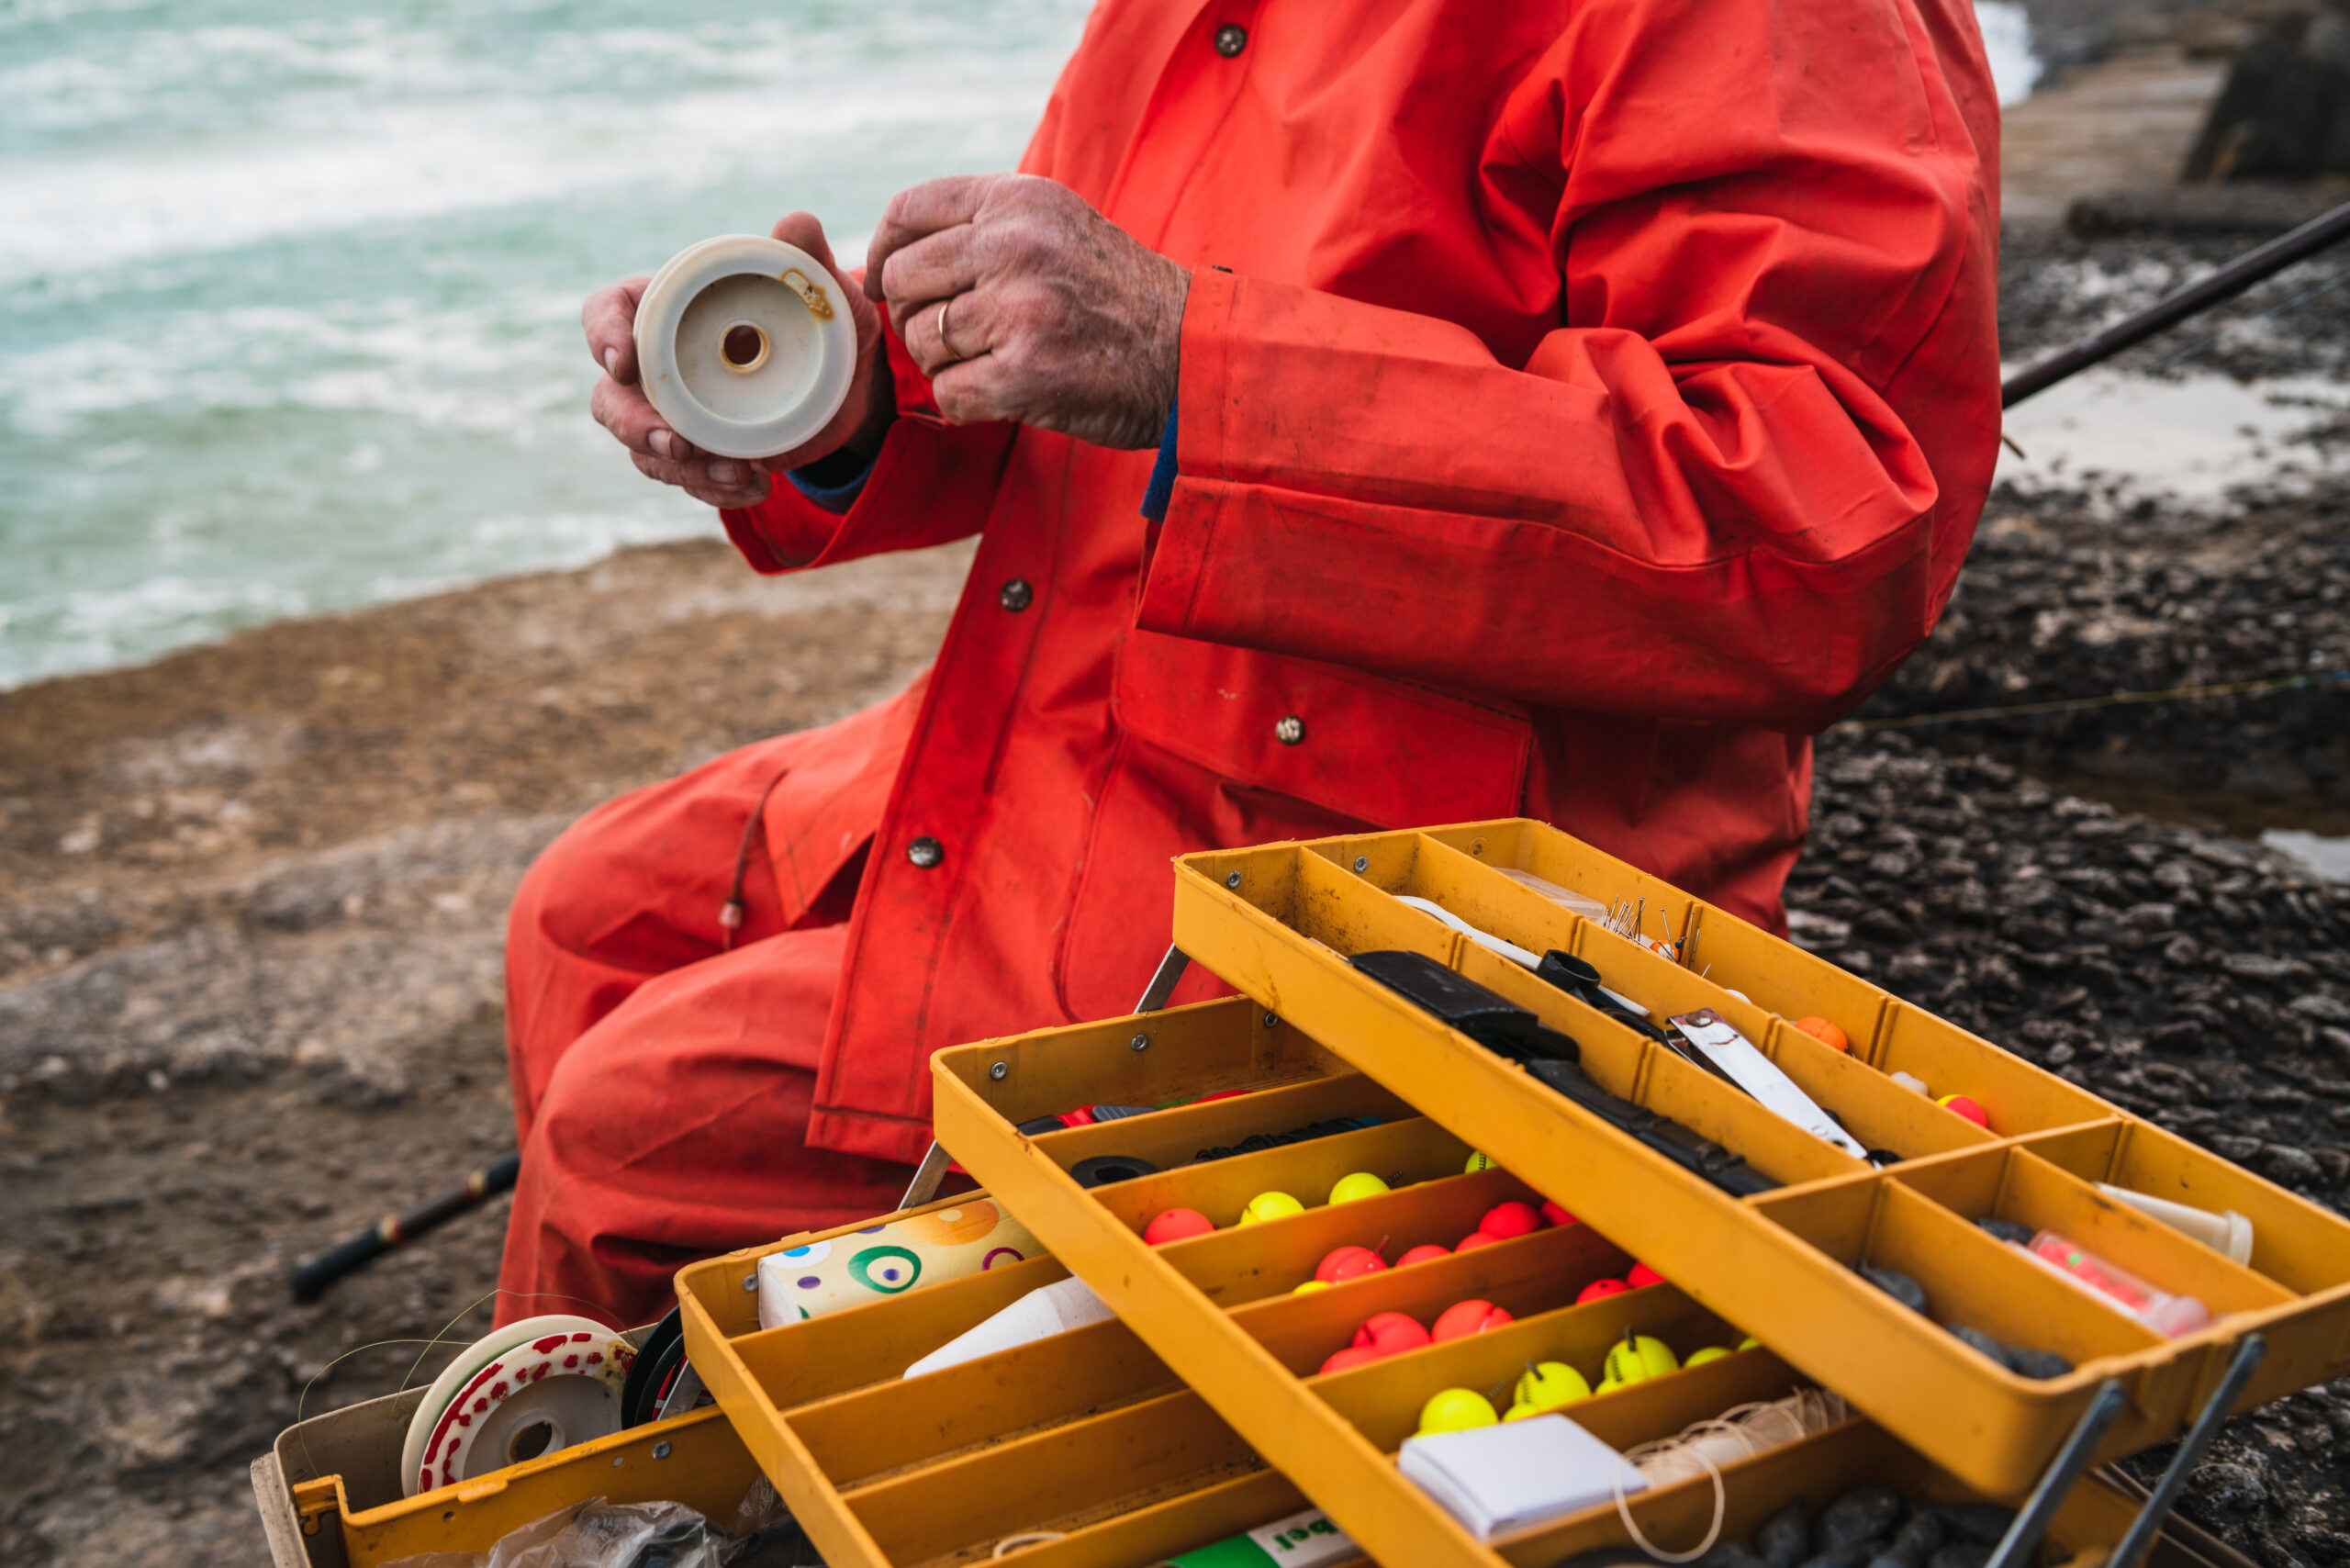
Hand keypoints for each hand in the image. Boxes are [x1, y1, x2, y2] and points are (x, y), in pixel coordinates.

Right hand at [583, 214, 893, 509]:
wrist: (848, 387)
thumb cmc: (823, 323)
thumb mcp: (825, 292)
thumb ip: (807, 257)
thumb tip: (796, 222)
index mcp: (665, 306)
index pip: (606, 311)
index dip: (602, 334)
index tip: (622, 361)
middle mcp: (655, 363)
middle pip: (610, 398)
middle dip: (636, 426)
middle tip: (678, 444)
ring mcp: (671, 413)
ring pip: (644, 450)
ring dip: (684, 469)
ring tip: (740, 474)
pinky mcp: (697, 453)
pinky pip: (687, 480)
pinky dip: (716, 490)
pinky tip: (755, 486)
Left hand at [866, 174, 1188, 449]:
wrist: (1191, 352)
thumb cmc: (1117, 295)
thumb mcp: (1057, 226)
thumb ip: (984, 226)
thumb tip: (890, 255)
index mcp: (1019, 200)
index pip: (909, 210)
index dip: (884, 251)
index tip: (885, 282)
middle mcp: (1014, 245)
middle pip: (903, 279)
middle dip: (913, 315)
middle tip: (952, 336)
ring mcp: (1019, 310)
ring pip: (920, 341)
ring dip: (944, 363)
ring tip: (991, 362)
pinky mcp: (1025, 374)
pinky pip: (947, 393)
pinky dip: (966, 402)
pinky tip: (1003, 393)